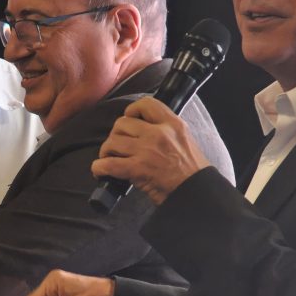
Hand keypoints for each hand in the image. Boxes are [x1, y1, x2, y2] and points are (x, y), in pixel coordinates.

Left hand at [91, 96, 210, 204]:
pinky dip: (99, 168)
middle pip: (122, 123)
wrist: (197, 192)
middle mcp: (158, 133)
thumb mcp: (185, 141)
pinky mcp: (138, 169)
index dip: (131, 110)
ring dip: (106, 151)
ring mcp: (147, 150)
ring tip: (109, 158)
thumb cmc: (192, 172)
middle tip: (118, 146)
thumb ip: (167, 131)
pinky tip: (100, 171)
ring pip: (112, 142)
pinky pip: (108, 164)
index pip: (146, 104)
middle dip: (115, 135)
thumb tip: (143, 129)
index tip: (129, 119)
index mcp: (173, 124)